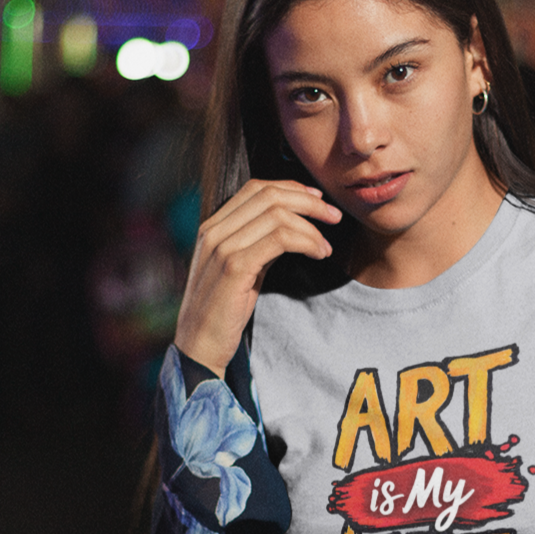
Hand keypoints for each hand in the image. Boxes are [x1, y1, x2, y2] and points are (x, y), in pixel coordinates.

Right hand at [174, 178, 341, 376]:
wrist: (199, 345)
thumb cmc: (223, 311)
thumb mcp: (242, 269)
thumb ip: (259, 244)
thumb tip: (291, 228)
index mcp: (214, 226)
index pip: (256, 188)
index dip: (292, 188)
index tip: (318, 200)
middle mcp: (214, 230)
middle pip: (269, 196)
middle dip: (309, 202)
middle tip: (334, 216)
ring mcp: (222, 247)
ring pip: (276, 215)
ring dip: (311, 227)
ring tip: (326, 247)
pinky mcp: (234, 267)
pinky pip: (279, 240)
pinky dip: (306, 242)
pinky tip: (318, 254)